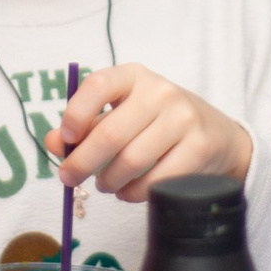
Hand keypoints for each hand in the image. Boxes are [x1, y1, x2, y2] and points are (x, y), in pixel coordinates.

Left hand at [51, 60, 252, 202]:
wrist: (217, 135)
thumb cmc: (156, 124)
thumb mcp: (121, 114)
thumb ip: (84, 127)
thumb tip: (53, 142)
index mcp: (134, 77)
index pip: (99, 85)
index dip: (76, 113)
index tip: (65, 138)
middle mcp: (160, 92)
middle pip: (111, 133)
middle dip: (82, 162)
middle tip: (68, 178)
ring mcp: (183, 119)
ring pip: (131, 161)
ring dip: (109, 181)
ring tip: (105, 185)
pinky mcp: (198, 147)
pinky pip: (155, 180)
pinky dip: (133, 193)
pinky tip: (127, 192)